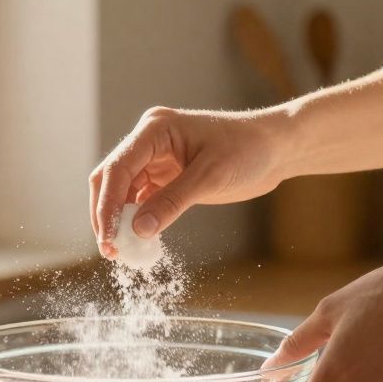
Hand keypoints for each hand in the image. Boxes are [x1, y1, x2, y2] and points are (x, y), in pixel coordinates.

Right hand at [89, 106, 286, 257]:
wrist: (276, 149)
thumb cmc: (248, 150)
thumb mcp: (210, 177)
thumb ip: (172, 203)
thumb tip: (138, 231)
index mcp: (154, 129)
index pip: (117, 169)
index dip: (107, 206)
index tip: (108, 238)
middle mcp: (149, 142)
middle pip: (110, 179)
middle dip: (106, 214)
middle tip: (111, 249)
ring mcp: (156, 159)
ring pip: (122, 192)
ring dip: (119, 220)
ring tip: (123, 252)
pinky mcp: (166, 176)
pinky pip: (141, 199)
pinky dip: (137, 220)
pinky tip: (139, 241)